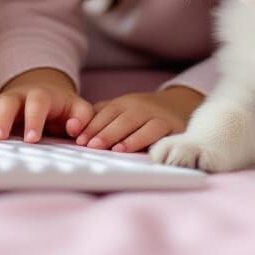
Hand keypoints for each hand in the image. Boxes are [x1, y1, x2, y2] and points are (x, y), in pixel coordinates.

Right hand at [0, 67, 93, 142]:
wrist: (42, 88)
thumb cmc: (59, 106)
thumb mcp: (76, 108)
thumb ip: (82, 116)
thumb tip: (76, 128)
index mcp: (41, 97)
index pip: (37, 103)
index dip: (34, 119)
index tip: (32, 138)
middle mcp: (18, 97)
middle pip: (7, 102)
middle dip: (2, 119)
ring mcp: (0, 101)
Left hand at [76, 86, 203, 152]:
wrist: (180, 104)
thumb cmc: (144, 112)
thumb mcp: (123, 109)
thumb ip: (101, 116)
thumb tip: (74, 129)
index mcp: (125, 103)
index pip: (106, 112)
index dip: (92, 126)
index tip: (79, 139)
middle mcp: (141, 107)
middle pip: (120, 118)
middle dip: (105, 132)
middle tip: (91, 146)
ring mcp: (157, 116)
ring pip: (139, 124)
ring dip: (125, 137)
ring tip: (113, 150)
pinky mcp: (172, 127)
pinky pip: (158, 133)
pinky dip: (146, 141)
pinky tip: (139, 151)